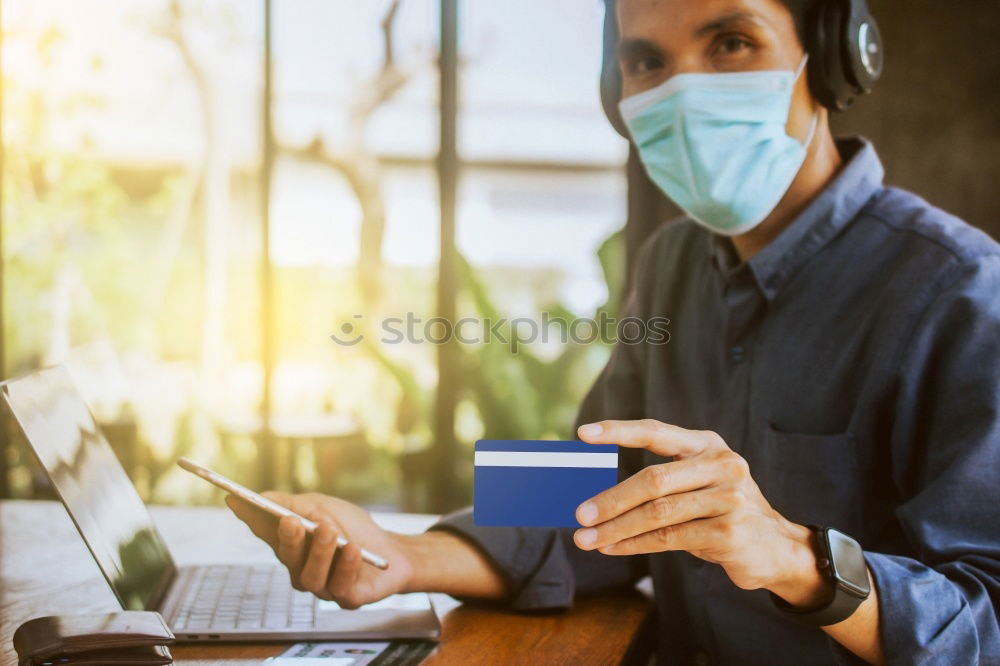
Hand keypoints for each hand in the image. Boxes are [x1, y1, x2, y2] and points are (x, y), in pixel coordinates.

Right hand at [226, 492, 413, 607]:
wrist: (394, 552)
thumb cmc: (355, 528)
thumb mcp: (325, 508)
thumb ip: (295, 504)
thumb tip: (262, 496)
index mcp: (293, 546)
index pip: (266, 533)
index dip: (250, 518)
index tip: (236, 499)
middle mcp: (302, 569)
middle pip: (287, 559)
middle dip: (287, 540)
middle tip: (290, 520)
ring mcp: (324, 587)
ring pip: (310, 577)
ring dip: (319, 552)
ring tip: (329, 530)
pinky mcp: (348, 598)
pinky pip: (341, 586)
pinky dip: (347, 566)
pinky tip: (354, 549)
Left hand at [573, 419, 829, 605]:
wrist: (776, 547)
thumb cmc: (721, 511)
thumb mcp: (698, 483)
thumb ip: (660, 481)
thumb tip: (598, 495)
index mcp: (707, 444)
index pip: (657, 432)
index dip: (619, 431)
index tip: (584, 433)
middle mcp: (721, 465)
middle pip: (653, 480)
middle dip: (611, 499)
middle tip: (580, 514)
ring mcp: (728, 499)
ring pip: (657, 514)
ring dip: (616, 529)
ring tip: (587, 539)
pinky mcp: (728, 533)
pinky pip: (668, 538)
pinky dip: (634, 545)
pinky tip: (613, 548)